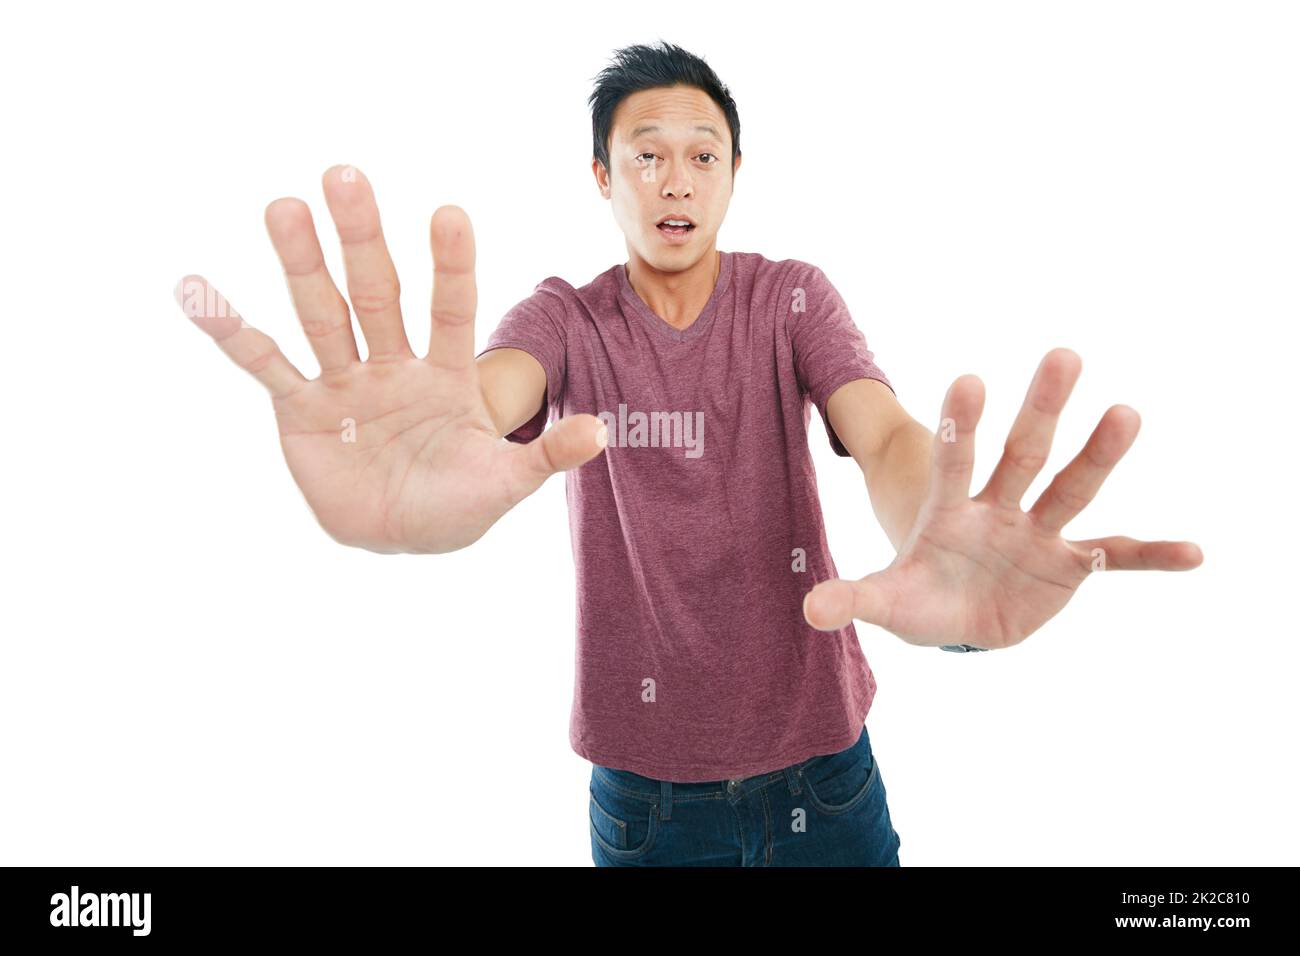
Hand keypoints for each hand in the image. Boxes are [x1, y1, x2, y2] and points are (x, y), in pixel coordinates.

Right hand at [174, 165, 604, 553]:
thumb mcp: (504, 485)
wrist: (399, 540)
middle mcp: (394, 364)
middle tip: (346, 174)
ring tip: (282, 206)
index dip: (451, 265)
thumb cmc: (455, 506)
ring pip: (322, 313)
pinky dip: (232, 332)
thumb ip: (544, 456)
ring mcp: (346, 382)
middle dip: (362, 239)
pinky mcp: (301, 410)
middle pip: (377, 293)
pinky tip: (197, 291)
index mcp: (448, 374)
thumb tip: (602, 432)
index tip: (449, 213)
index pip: (452, 309)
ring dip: (301, 263)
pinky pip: (264, 365)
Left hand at [802, 349, 1202, 648]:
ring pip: (1072, 486)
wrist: (958, 620)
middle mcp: (999, 508)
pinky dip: (1151, 556)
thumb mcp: (886, 601)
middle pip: (1022, 452)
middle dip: (1041, 408)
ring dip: (1100, 453)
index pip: (954, 459)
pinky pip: (1116, 557)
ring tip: (1127, 412)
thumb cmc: (920, 599)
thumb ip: (853, 600)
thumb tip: (809, 611)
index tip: (969, 380)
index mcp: (951, 510)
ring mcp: (1038, 532)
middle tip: (1063, 354)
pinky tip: (1193, 552)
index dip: (960, 424)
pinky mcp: (1069, 565)